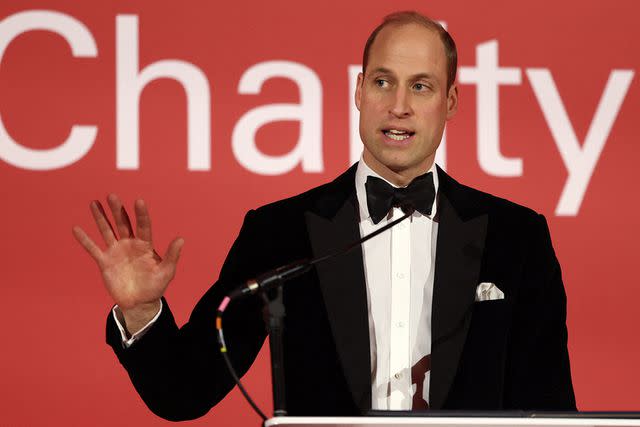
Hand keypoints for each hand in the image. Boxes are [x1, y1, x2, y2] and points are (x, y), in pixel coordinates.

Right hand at [73, 194, 183, 332]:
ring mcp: (116, 251)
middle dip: (118, 210)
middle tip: (112, 195)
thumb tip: (181, 239)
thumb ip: (172, 255)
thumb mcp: (166, 272)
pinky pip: (92, 249)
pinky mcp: (105, 262)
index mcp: (145, 245)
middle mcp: (130, 244)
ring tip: (95, 203)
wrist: (140, 302)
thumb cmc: (155, 286)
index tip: (139, 201)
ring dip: (100, 218)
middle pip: (123, 224)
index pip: (144, 226)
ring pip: (107, 231)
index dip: (141, 214)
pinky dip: (85, 239)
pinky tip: (76, 228)